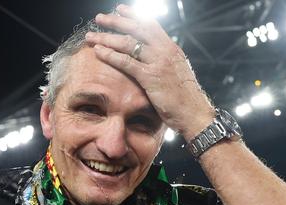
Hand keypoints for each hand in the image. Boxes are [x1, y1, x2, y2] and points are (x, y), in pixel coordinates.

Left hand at [89, 4, 213, 139]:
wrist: (195, 113)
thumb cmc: (186, 98)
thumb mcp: (178, 73)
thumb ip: (166, 62)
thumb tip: (153, 59)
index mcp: (171, 48)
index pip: (150, 25)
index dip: (134, 15)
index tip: (120, 9)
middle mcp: (165, 51)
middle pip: (136, 29)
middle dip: (116, 21)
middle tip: (99, 18)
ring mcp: (158, 63)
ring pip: (128, 43)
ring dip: (107, 38)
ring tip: (91, 36)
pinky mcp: (150, 77)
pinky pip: (126, 62)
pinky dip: (111, 55)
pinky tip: (99, 52)